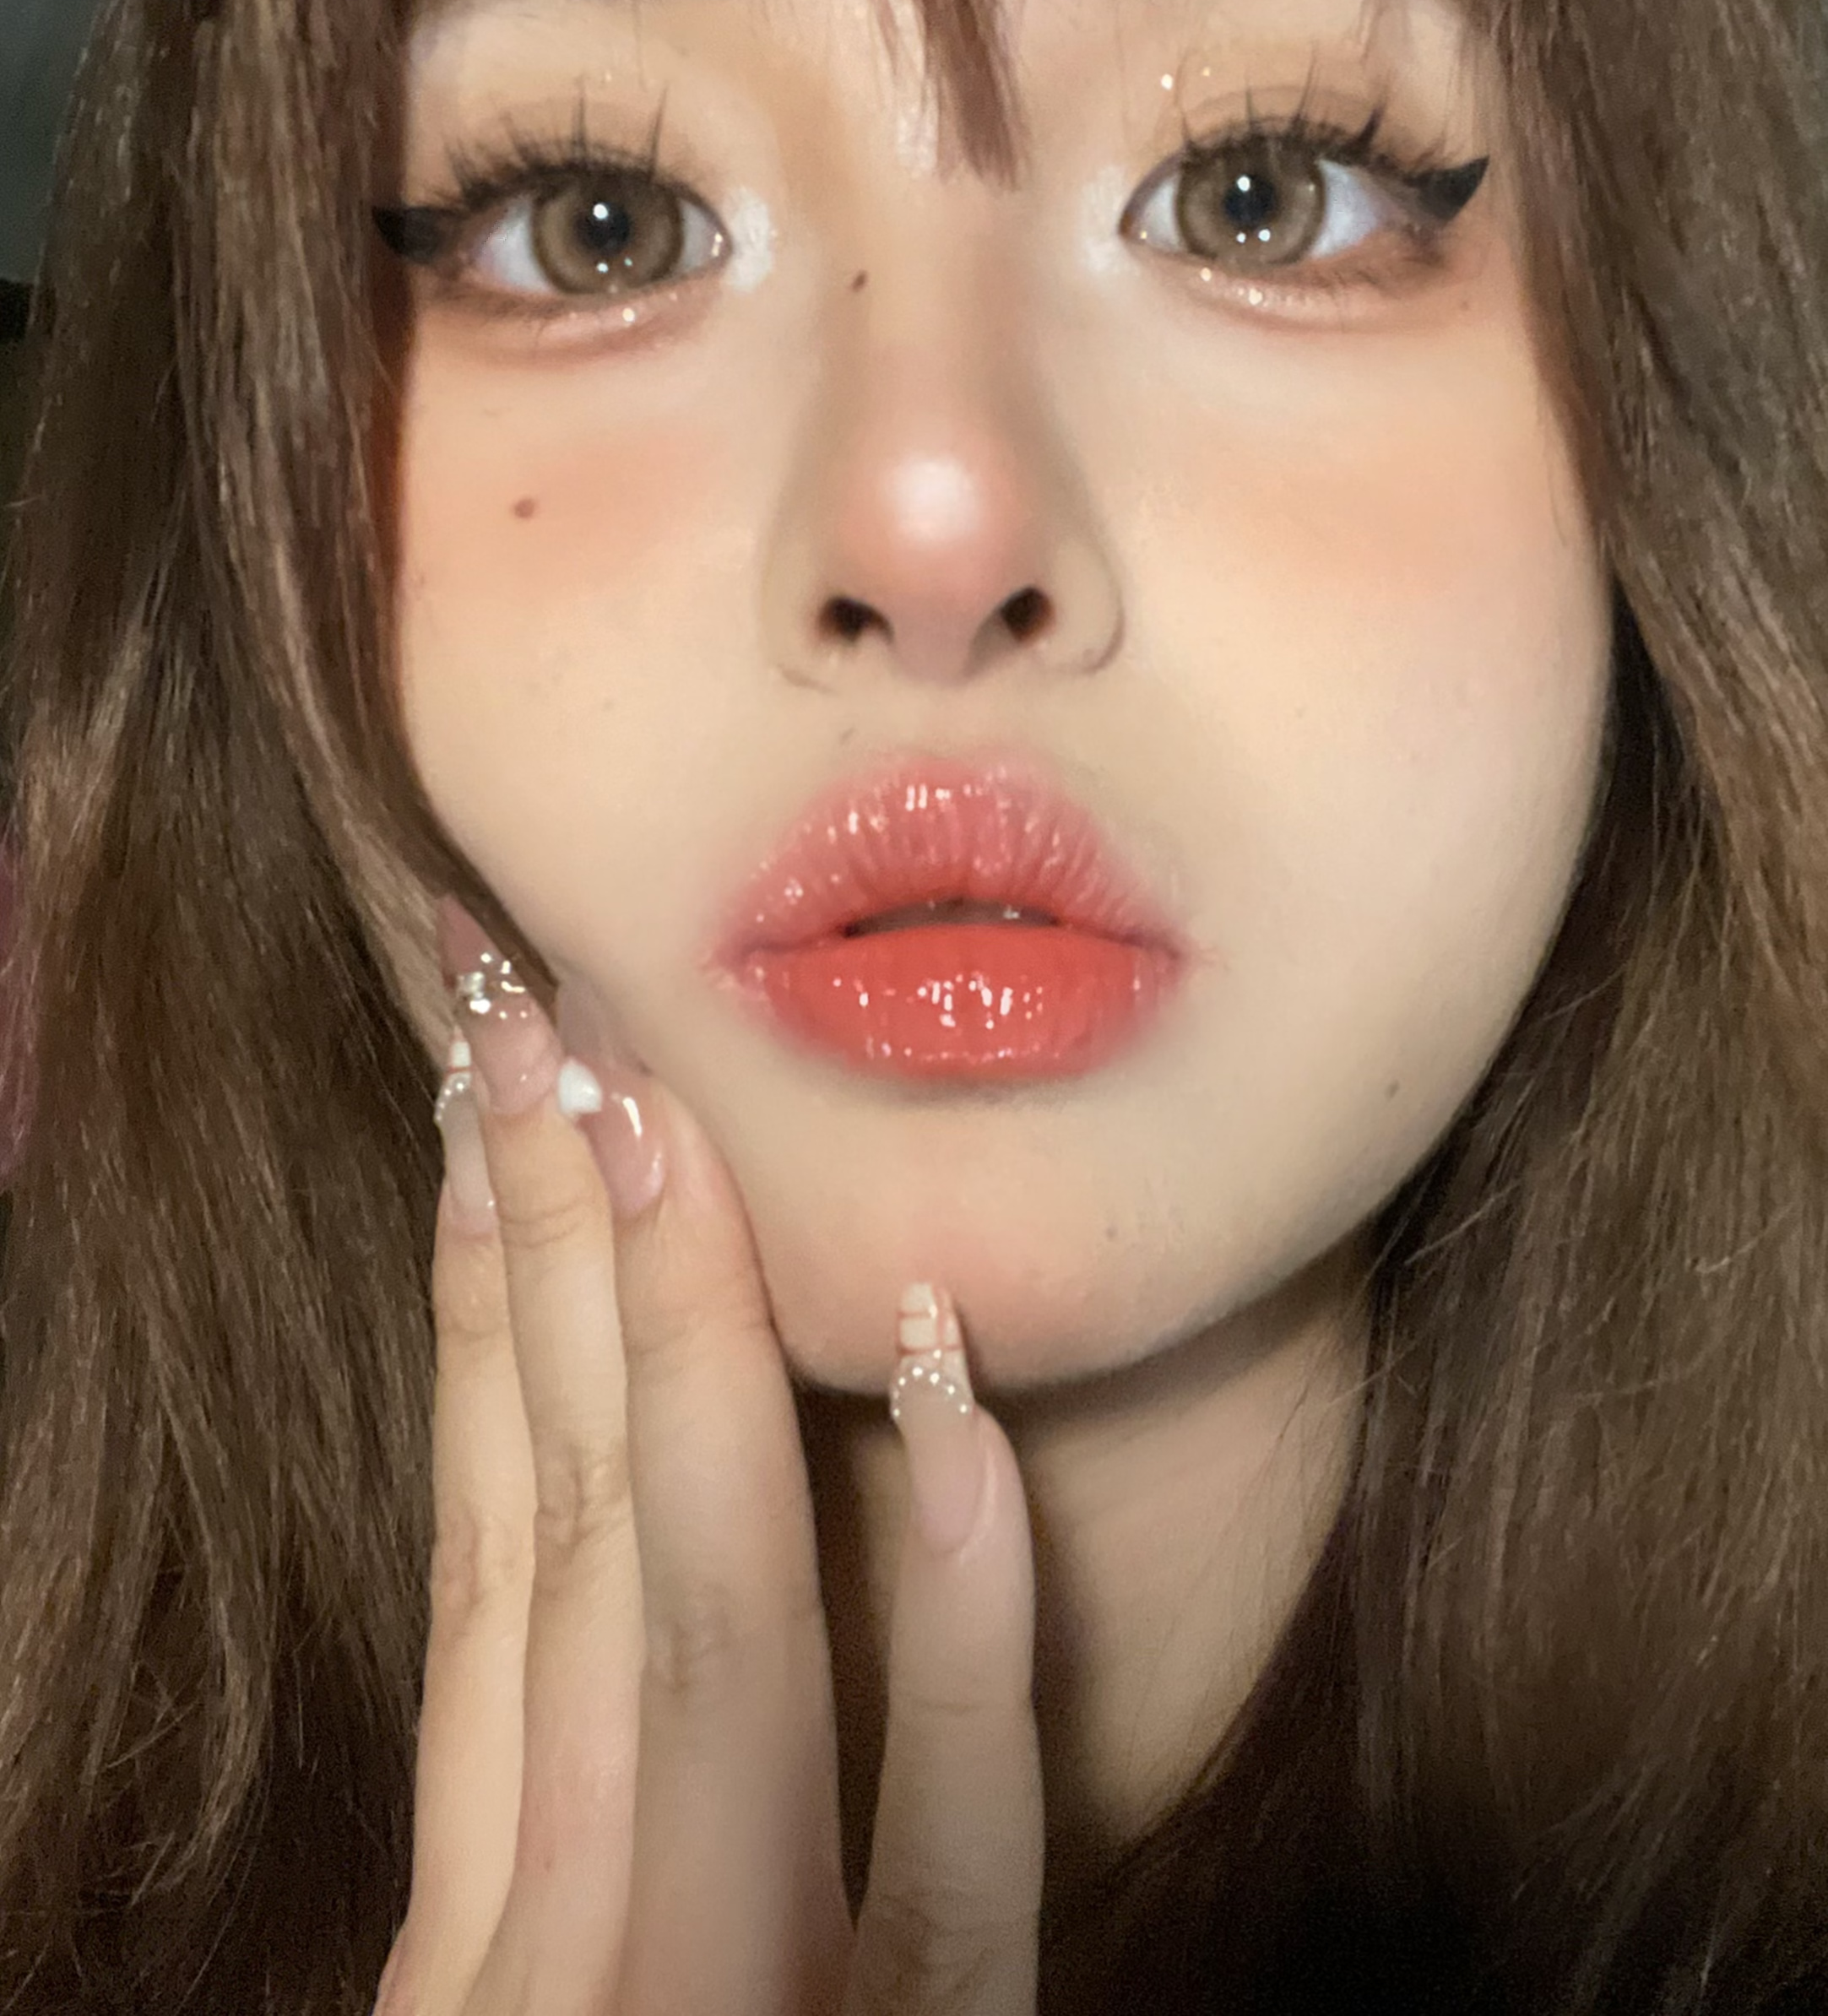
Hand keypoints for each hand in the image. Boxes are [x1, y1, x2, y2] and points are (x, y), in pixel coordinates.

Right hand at [373, 900, 1044, 2015]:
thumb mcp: (556, 1990)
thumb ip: (568, 1831)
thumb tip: (569, 1580)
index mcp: (507, 1923)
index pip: (480, 1569)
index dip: (474, 1325)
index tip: (485, 1119)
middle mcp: (580, 1948)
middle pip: (557, 1546)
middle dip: (545, 1263)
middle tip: (527, 1017)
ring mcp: (730, 2010)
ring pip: (699, 1632)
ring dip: (681, 1352)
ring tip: (659, 1115)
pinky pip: (955, 1849)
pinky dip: (953, 1625)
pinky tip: (951, 1403)